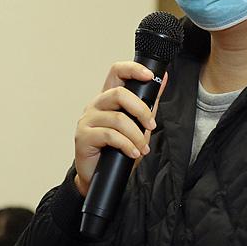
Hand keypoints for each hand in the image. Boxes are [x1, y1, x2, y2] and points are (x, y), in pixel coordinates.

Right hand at [73, 61, 167, 195]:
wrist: (99, 176)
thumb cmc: (117, 150)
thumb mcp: (139, 124)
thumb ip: (149, 102)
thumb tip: (163, 79)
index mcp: (109, 98)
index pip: (117, 72)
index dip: (133, 69)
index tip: (150, 76)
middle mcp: (96, 105)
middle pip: (119, 94)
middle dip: (141, 110)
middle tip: (151, 126)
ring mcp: (88, 119)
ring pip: (118, 118)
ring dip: (136, 136)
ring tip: (142, 148)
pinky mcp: (83, 136)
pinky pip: (110, 135)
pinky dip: (127, 145)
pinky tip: (133, 153)